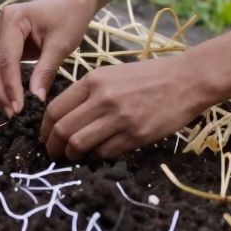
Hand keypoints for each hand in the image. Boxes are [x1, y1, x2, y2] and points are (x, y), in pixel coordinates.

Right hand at [0, 0, 96, 116]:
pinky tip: (6, 97)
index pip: (6, 58)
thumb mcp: (61, 45)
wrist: (68, 5)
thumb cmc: (68, 21)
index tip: (18, 109)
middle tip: (13, 114)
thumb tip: (36, 98)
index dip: (10, 86)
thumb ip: (46, 70)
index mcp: (12, 17)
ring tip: (9, 109)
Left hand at [39, 53, 212, 161]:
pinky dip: (96, 157)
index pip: (55, 109)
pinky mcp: (135, 135)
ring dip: (71, 155)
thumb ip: (88, 93)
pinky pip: (105, 152)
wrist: (185, 80)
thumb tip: (65, 118)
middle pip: (62, 129)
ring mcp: (119, 118)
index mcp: (93, 80)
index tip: (45, 137)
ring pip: (79, 144)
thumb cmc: (147, 77)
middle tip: (53, 153)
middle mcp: (102, 98)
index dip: (45, 128)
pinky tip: (98, 153)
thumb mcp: (112, 74)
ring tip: (73, 156)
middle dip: (52, 146)